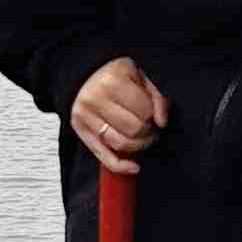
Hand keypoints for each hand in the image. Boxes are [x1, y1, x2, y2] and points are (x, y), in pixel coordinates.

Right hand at [70, 56, 170, 174]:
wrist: (85, 74)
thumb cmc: (116, 75)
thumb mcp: (141, 76)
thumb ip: (157, 97)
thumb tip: (162, 122)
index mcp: (112, 80)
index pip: (145, 111)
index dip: (155, 117)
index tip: (156, 116)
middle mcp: (95, 98)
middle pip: (133, 128)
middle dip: (148, 131)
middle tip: (151, 127)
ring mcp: (85, 116)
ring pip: (120, 143)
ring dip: (138, 145)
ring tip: (143, 138)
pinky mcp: (79, 130)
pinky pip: (102, 155)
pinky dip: (120, 166)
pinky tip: (134, 167)